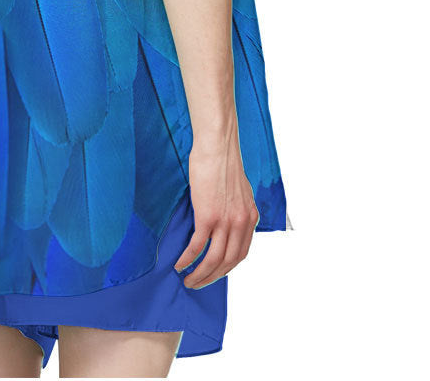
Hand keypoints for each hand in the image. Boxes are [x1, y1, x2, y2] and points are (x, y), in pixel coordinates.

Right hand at [173, 125, 259, 288]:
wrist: (218, 146)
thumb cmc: (223, 161)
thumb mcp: (239, 190)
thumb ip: (236, 208)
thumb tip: (227, 220)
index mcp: (250, 217)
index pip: (241, 253)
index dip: (226, 268)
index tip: (214, 274)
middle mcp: (241, 223)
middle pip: (228, 262)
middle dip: (212, 277)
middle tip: (197, 283)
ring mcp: (225, 221)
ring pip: (213, 259)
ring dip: (199, 274)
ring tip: (187, 280)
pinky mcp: (208, 216)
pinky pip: (197, 246)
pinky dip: (187, 259)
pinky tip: (179, 264)